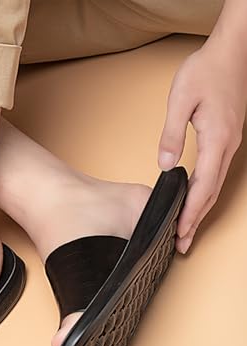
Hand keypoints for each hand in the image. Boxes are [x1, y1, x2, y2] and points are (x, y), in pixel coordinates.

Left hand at [158, 39, 246, 253]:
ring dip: (200, 210)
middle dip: (196, 220)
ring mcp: (228, 144)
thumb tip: (164, 165)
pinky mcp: (225, 139)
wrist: (232, 51)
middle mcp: (227, 147)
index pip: (202, 186)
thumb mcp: (180, 100)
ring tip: (187, 230)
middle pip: (211, 193)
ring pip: (215, 186)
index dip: (190, 212)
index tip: (180, 232)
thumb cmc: (206, 70)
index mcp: (217, 140)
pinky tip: (195, 200)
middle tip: (182, 243)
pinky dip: (204, 193)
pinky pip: (215, 174)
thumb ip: (170, 134)